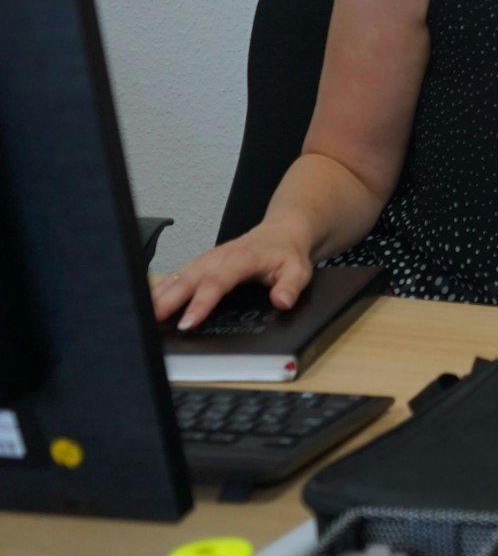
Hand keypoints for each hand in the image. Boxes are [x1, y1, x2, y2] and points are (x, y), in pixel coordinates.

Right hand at [150, 226, 312, 329]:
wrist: (281, 233)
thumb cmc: (286, 254)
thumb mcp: (298, 270)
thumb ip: (291, 286)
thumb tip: (282, 301)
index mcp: (241, 258)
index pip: (217, 282)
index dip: (201, 302)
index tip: (188, 323)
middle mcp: (218, 257)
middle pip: (189, 279)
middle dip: (168, 300)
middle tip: (151, 321)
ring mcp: (206, 260)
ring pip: (178, 276)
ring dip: (159, 294)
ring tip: (141, 315)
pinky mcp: (199, 264)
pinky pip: (177, 276)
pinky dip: (161, 289)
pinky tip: (148, 304)